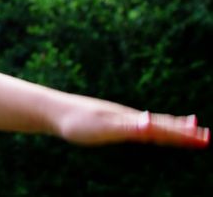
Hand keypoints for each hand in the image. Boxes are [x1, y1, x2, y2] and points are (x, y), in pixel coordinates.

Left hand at [57, 104, 208, 147]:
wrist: (53, 111)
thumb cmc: (77, 122)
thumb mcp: (105, 127)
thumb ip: (130, 127)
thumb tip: (153, 122)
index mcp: (132, 121)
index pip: (164, 130)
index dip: (184, 135)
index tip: (206, 139)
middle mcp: (129, 117)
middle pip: (163, 125)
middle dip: (185, 131)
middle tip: (207, 136)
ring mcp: (120, 118)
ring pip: (152, 124)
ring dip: (172, 128)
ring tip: (190, 127)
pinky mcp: (109, 121)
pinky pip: (138, 126)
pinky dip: (153, 127)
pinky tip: (151, 126)